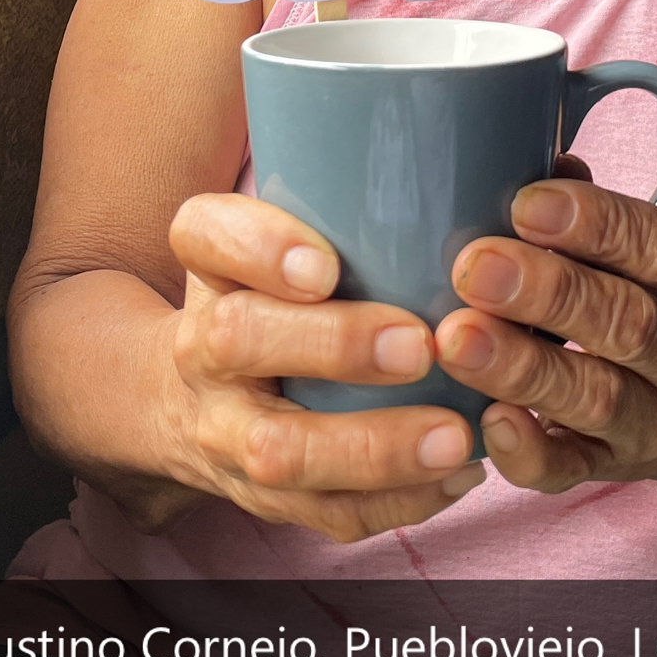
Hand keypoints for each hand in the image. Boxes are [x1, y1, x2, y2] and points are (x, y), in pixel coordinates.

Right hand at [166, 193, 483, 540]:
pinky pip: (324, 513)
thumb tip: (475, 142)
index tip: (325, 261)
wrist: (182, 401)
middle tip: (420, 344)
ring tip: (455, 435)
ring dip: (372, 448)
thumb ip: (343, 196)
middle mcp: (203, 349)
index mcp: (210, 268)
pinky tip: (456, 474)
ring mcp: (228, 432)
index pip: (204, 235)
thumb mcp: (276, 238)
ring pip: (280, 452)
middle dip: (332, 345)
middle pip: (238, 341)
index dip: (259, 246)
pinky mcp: (267, 497)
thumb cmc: (268, 297)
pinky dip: (396, 502)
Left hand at [433, 176, 656, 491]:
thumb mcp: (654, 255)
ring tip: (456, 337)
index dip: (597, 224)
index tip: (524, 203)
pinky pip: (572, 471)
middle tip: (474, 266)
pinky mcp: (616, 471)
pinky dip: (529, 449)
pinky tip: (488, 421)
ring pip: (596, 398)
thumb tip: (534, 155)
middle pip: (629, 324)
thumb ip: (597, 211)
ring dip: (522, 366)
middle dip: (547, 291)